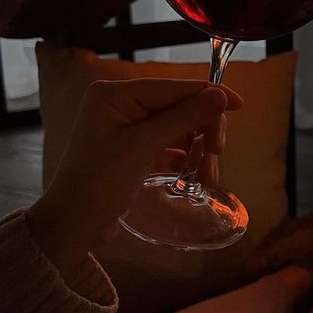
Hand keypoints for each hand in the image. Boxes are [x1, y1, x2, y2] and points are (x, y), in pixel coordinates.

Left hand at [27, 79, 241, 276]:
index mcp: (116, 95)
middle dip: (202, 129)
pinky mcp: (137, 148)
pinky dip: (186, 158)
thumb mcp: (142, 147)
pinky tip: (195, 175)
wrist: (72, 225)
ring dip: (198, 148)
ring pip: (181, 127)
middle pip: (180, 106)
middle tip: (216, 153)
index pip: (173, 87)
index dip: (207, 95)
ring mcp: (130, 127)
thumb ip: (183, 118)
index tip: (239, 104)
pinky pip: (172, 144)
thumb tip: (220, 96)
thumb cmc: (98, 182)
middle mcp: (123, 104)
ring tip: (206, 175)